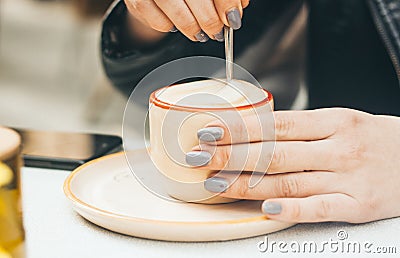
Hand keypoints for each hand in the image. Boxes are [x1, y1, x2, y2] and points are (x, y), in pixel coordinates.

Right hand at [124, 0, 248, 41]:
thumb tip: (235, 11)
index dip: (227, 3)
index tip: (233, 19)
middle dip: (210, 20)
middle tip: (217, 32)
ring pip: (175, 10)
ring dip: (192, 28)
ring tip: (201, 34)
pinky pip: (157, 20)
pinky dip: (169, 27)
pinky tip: (176, 24)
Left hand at [186, 108, 399, 222]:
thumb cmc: (370, 138)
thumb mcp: (338, 121)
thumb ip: (299, 128)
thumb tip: (252, 131)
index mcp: (331, 122)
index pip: (275, 124)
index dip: (238, 128)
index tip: (207, 131)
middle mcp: (336, 148)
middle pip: (274, 153)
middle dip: (231, 155)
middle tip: (198, 157)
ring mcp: (346, 178)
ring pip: (288, 182)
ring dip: (246, 184)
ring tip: (215, 184)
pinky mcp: (356, 205)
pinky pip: (318, 208)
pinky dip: (289, 210)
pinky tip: (263, 209)